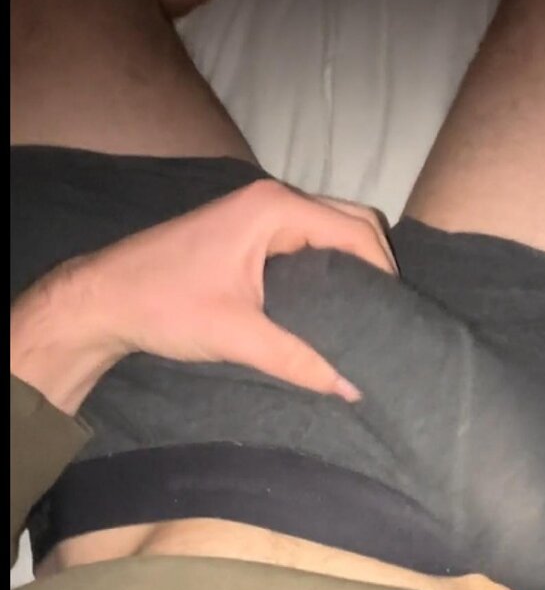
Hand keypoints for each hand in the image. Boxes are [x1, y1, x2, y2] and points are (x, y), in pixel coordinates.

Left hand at [10, 179, 396, 413]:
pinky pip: (307, 237)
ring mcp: (258, 212)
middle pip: (350, 218)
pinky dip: (329, 261)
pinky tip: (332, 298)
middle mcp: (271, 200)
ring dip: (353, 259)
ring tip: (367, 307)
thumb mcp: (238, 336)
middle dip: (376, 259)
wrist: (102, 299)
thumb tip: (352, 390)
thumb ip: (299, 361)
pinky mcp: (248, 230)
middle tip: (387, 309)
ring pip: (329, 225)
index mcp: (273, 210)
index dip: (383, 269)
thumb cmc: (164, 307)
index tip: (397, 312)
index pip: (354, 229)